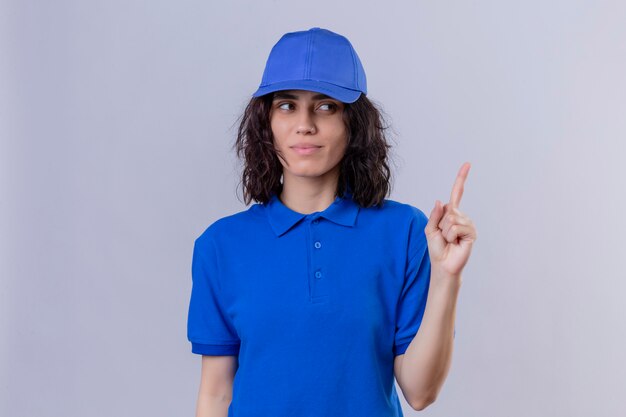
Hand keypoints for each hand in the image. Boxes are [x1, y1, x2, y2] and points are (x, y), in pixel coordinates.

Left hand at [425, 162, 476, 279]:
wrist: (443, 264)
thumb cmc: (436, 248)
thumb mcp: (430, 229)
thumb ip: (434, 215)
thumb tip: (441, 201)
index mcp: (451, 212)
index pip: (457, 192)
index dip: (462, 178)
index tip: (468, 164)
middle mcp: (461, 216)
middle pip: (448, 210)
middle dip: (441, 224)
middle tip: (444, 236)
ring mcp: (468, 224)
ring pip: (451, 219)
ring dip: (445, 232)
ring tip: (449, 240)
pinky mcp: (471, 232)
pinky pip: (455, 227)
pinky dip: (450, 236)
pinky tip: (455, 243)